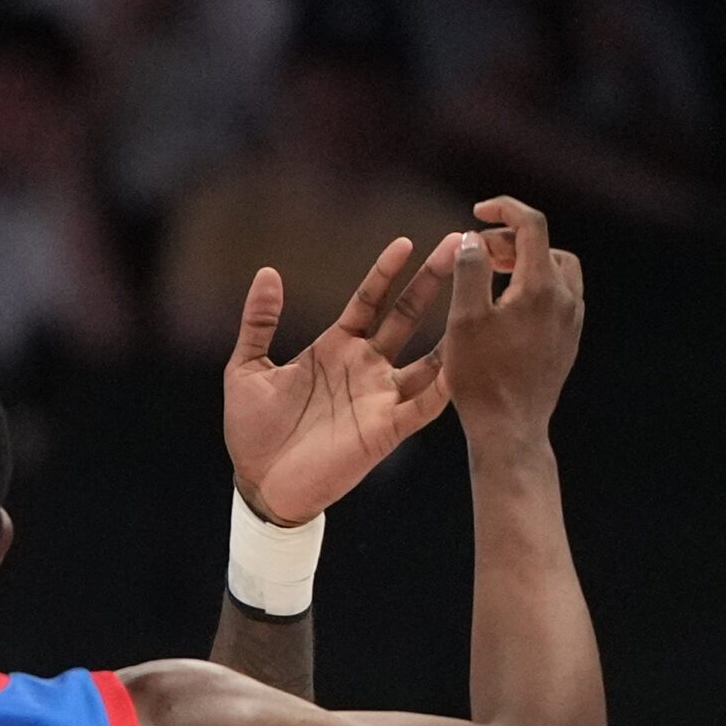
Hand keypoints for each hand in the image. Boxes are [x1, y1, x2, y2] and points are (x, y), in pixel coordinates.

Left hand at [226, 234, 458, 525]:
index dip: (387, 272)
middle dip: (432, 281)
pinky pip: (425, 404)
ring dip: (453, 328)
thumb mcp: (247, 367)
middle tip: (460, 245)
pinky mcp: (386, 430)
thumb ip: (258, 321)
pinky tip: (466, 361)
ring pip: (428, 356)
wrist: (258, 484)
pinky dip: (448, 385)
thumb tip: (268, 271)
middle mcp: (365, 367)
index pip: (368, 300)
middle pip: (407, 316)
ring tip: (479, 296)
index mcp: (334, 348)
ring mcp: (379, 397)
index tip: (406, 241)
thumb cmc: (252, 430)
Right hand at [443, 196, 584, 441]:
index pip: (532, 225)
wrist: (510, 427)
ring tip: (490, 275)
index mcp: (542, 288)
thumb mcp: (464, 317)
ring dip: (525, 262)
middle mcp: (566, 299)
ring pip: (556, 270)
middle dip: (510, 239)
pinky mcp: (568, 339)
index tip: (477, 212)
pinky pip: (558, 296)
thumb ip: (470, 269)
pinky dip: (533, 285)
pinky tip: (505, 306)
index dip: (504, 209)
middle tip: (476, 252)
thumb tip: (471, 238)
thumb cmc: (482, 375)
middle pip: (544, 246)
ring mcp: (571, 321)